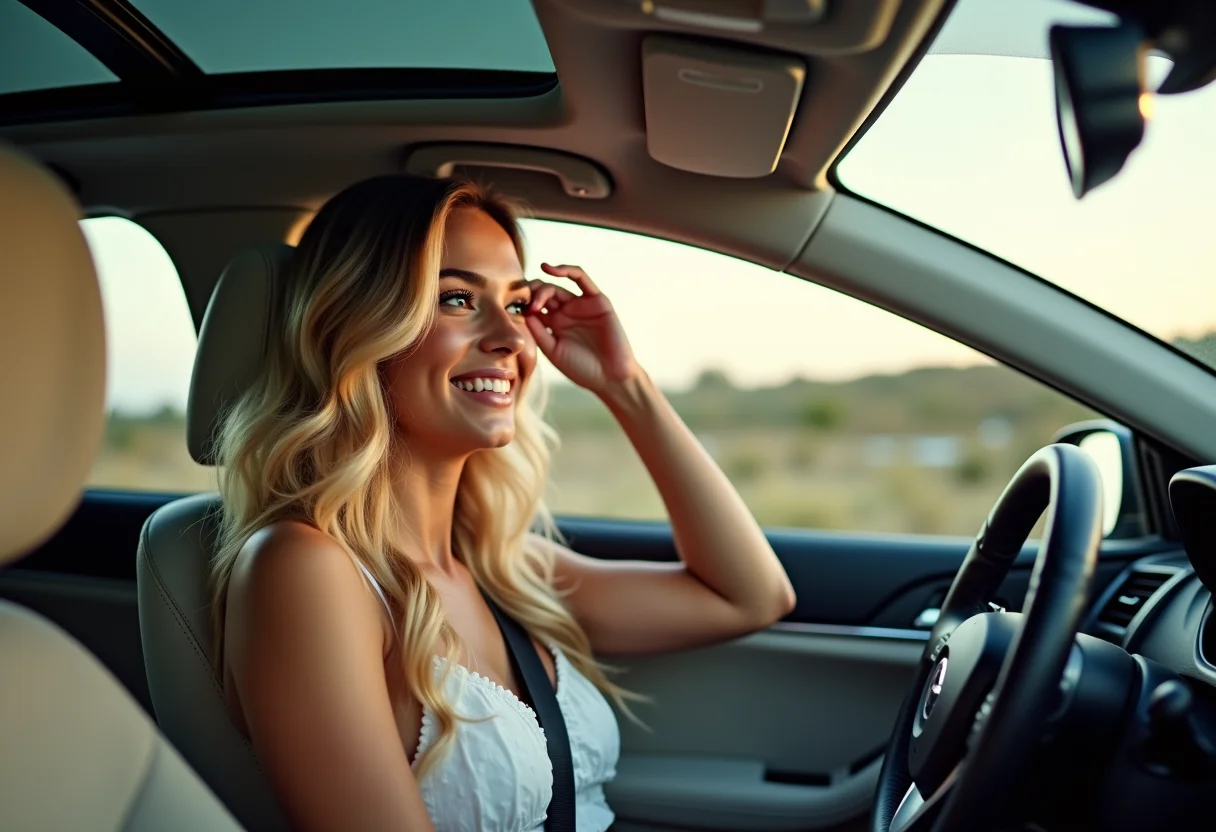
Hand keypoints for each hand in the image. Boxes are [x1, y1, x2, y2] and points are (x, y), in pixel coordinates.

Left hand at [525, 264, 639, 394]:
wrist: (610, 377)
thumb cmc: (582, 369)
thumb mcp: (553, 351)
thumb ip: (539, 331)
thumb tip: (522, 311)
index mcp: (554, 323)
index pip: (533, 305)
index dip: (521, 303)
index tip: (511, 308)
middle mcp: (566, 311)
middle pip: (543, 293)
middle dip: (530, 294)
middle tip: (524, 303)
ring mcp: (581, 305)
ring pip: (557, 285)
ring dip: (543, 287)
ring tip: (534, 294)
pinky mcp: (597, 300)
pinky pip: (581, 278)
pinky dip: (566, 270)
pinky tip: (548, 269)